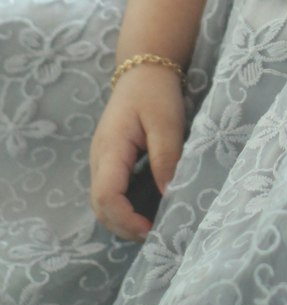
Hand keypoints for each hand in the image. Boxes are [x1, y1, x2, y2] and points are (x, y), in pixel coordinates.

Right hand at [89, 65, 185, 241]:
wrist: (144, 69)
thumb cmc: (156, 93)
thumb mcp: (167, 124)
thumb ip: (166, 159)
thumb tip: (169, 197)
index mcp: (110, 150)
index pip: (106, 196)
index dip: (126, 219)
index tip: (151, 229)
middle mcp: (99, 159)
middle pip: (100, 206)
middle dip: (124, 226)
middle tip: (155, 235)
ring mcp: (102, 161)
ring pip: (103, 202)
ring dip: (123, 220)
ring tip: (153, 227)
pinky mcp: (110, 161)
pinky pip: (111, 192)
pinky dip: (124, 207)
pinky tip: (147, 210)